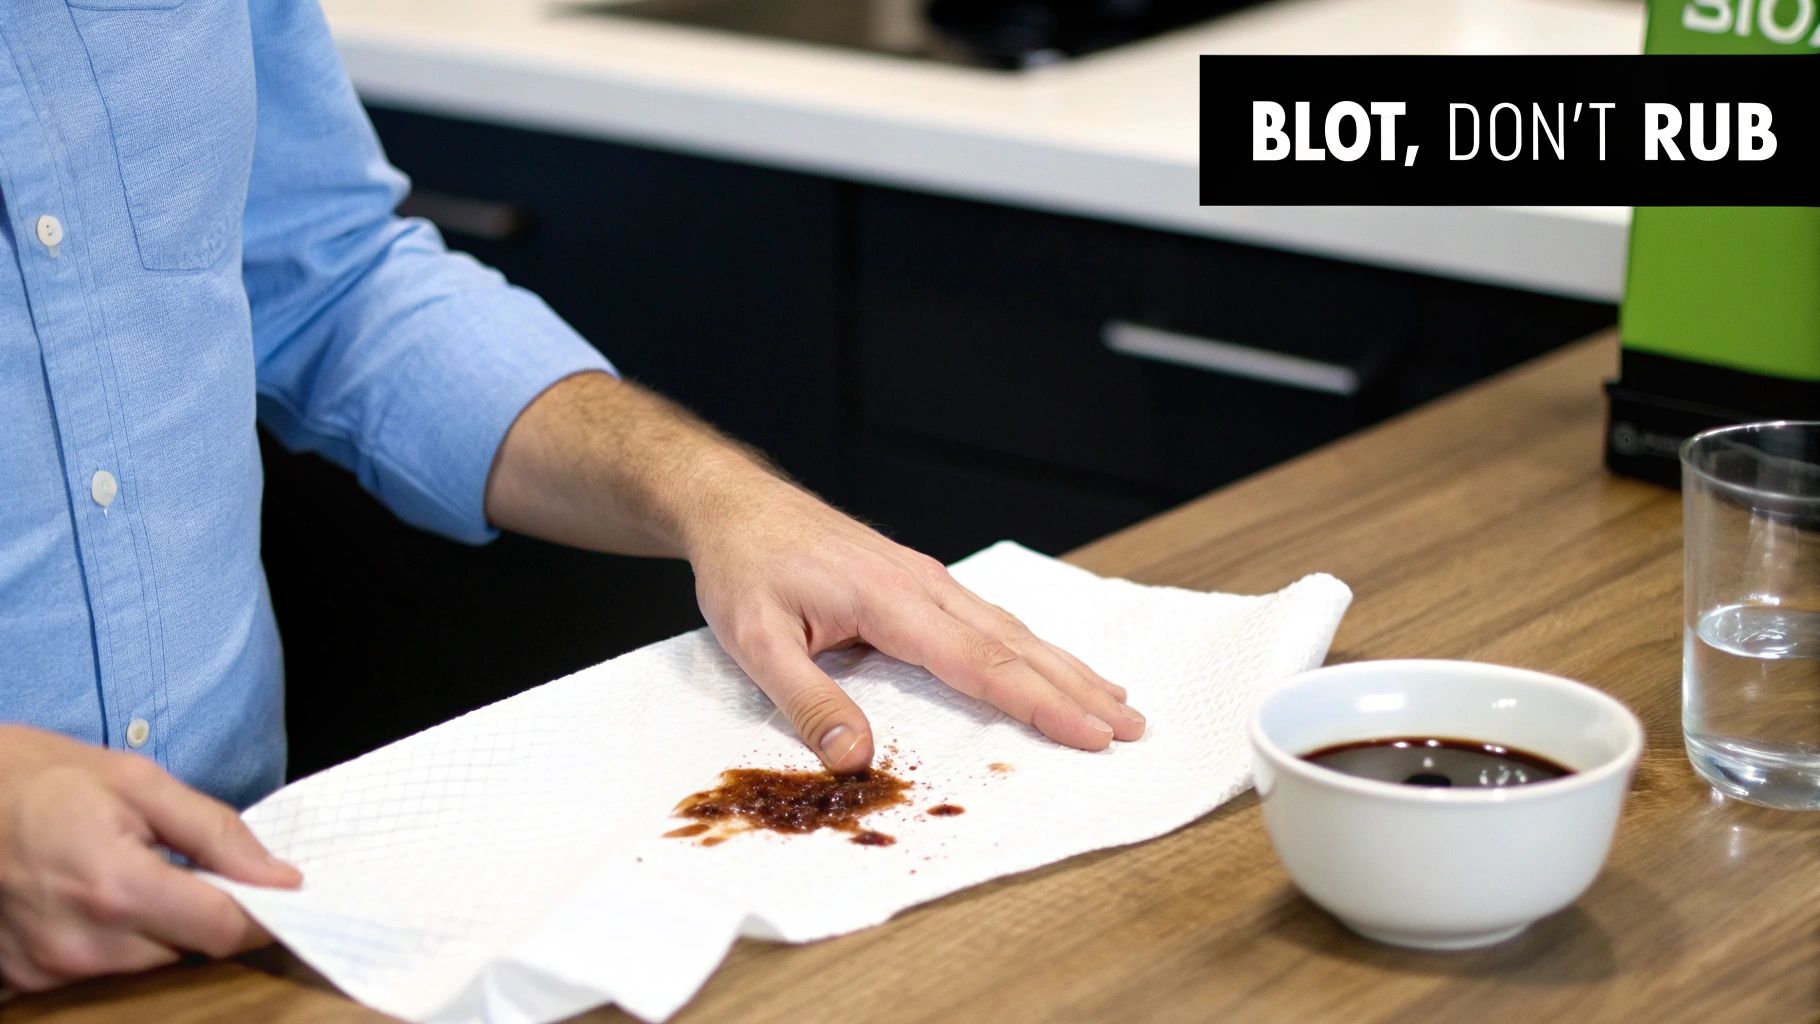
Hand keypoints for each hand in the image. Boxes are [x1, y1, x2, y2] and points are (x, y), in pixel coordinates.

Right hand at [0, 726, 300, 992]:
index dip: (263, 916)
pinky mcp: (23, 981)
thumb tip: (281, 878)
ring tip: (128, 873)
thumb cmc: (44, 778)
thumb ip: (217, 833)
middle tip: (182, 865)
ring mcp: (47, 970)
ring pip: (147, 966)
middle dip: (201, 912)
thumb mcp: (140, 783)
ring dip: (156, 928)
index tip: (282, 895)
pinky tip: (93, 899)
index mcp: (116, 888)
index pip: (222, 931)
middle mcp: (81, 943)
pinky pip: (99, 973)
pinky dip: (113, 941)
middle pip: (187, 950)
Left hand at [482, 372, 1143, 770]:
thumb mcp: (754, 642)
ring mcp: (924, 579)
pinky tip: (1049, 662)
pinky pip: (987, 617)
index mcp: (890, 600)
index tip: (1089, 732)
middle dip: (1077, 688)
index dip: (1039, 702)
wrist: (733, 505)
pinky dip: (1030, 645)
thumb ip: (807, 701)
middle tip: (1133, 726)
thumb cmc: (743, 568)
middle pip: (1015, 644)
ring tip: (1114, 698)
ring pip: (1010, 627)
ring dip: (1064, 666)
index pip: (980, 662)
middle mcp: (921, 585)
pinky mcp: (917, 580)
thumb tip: (855, 758)